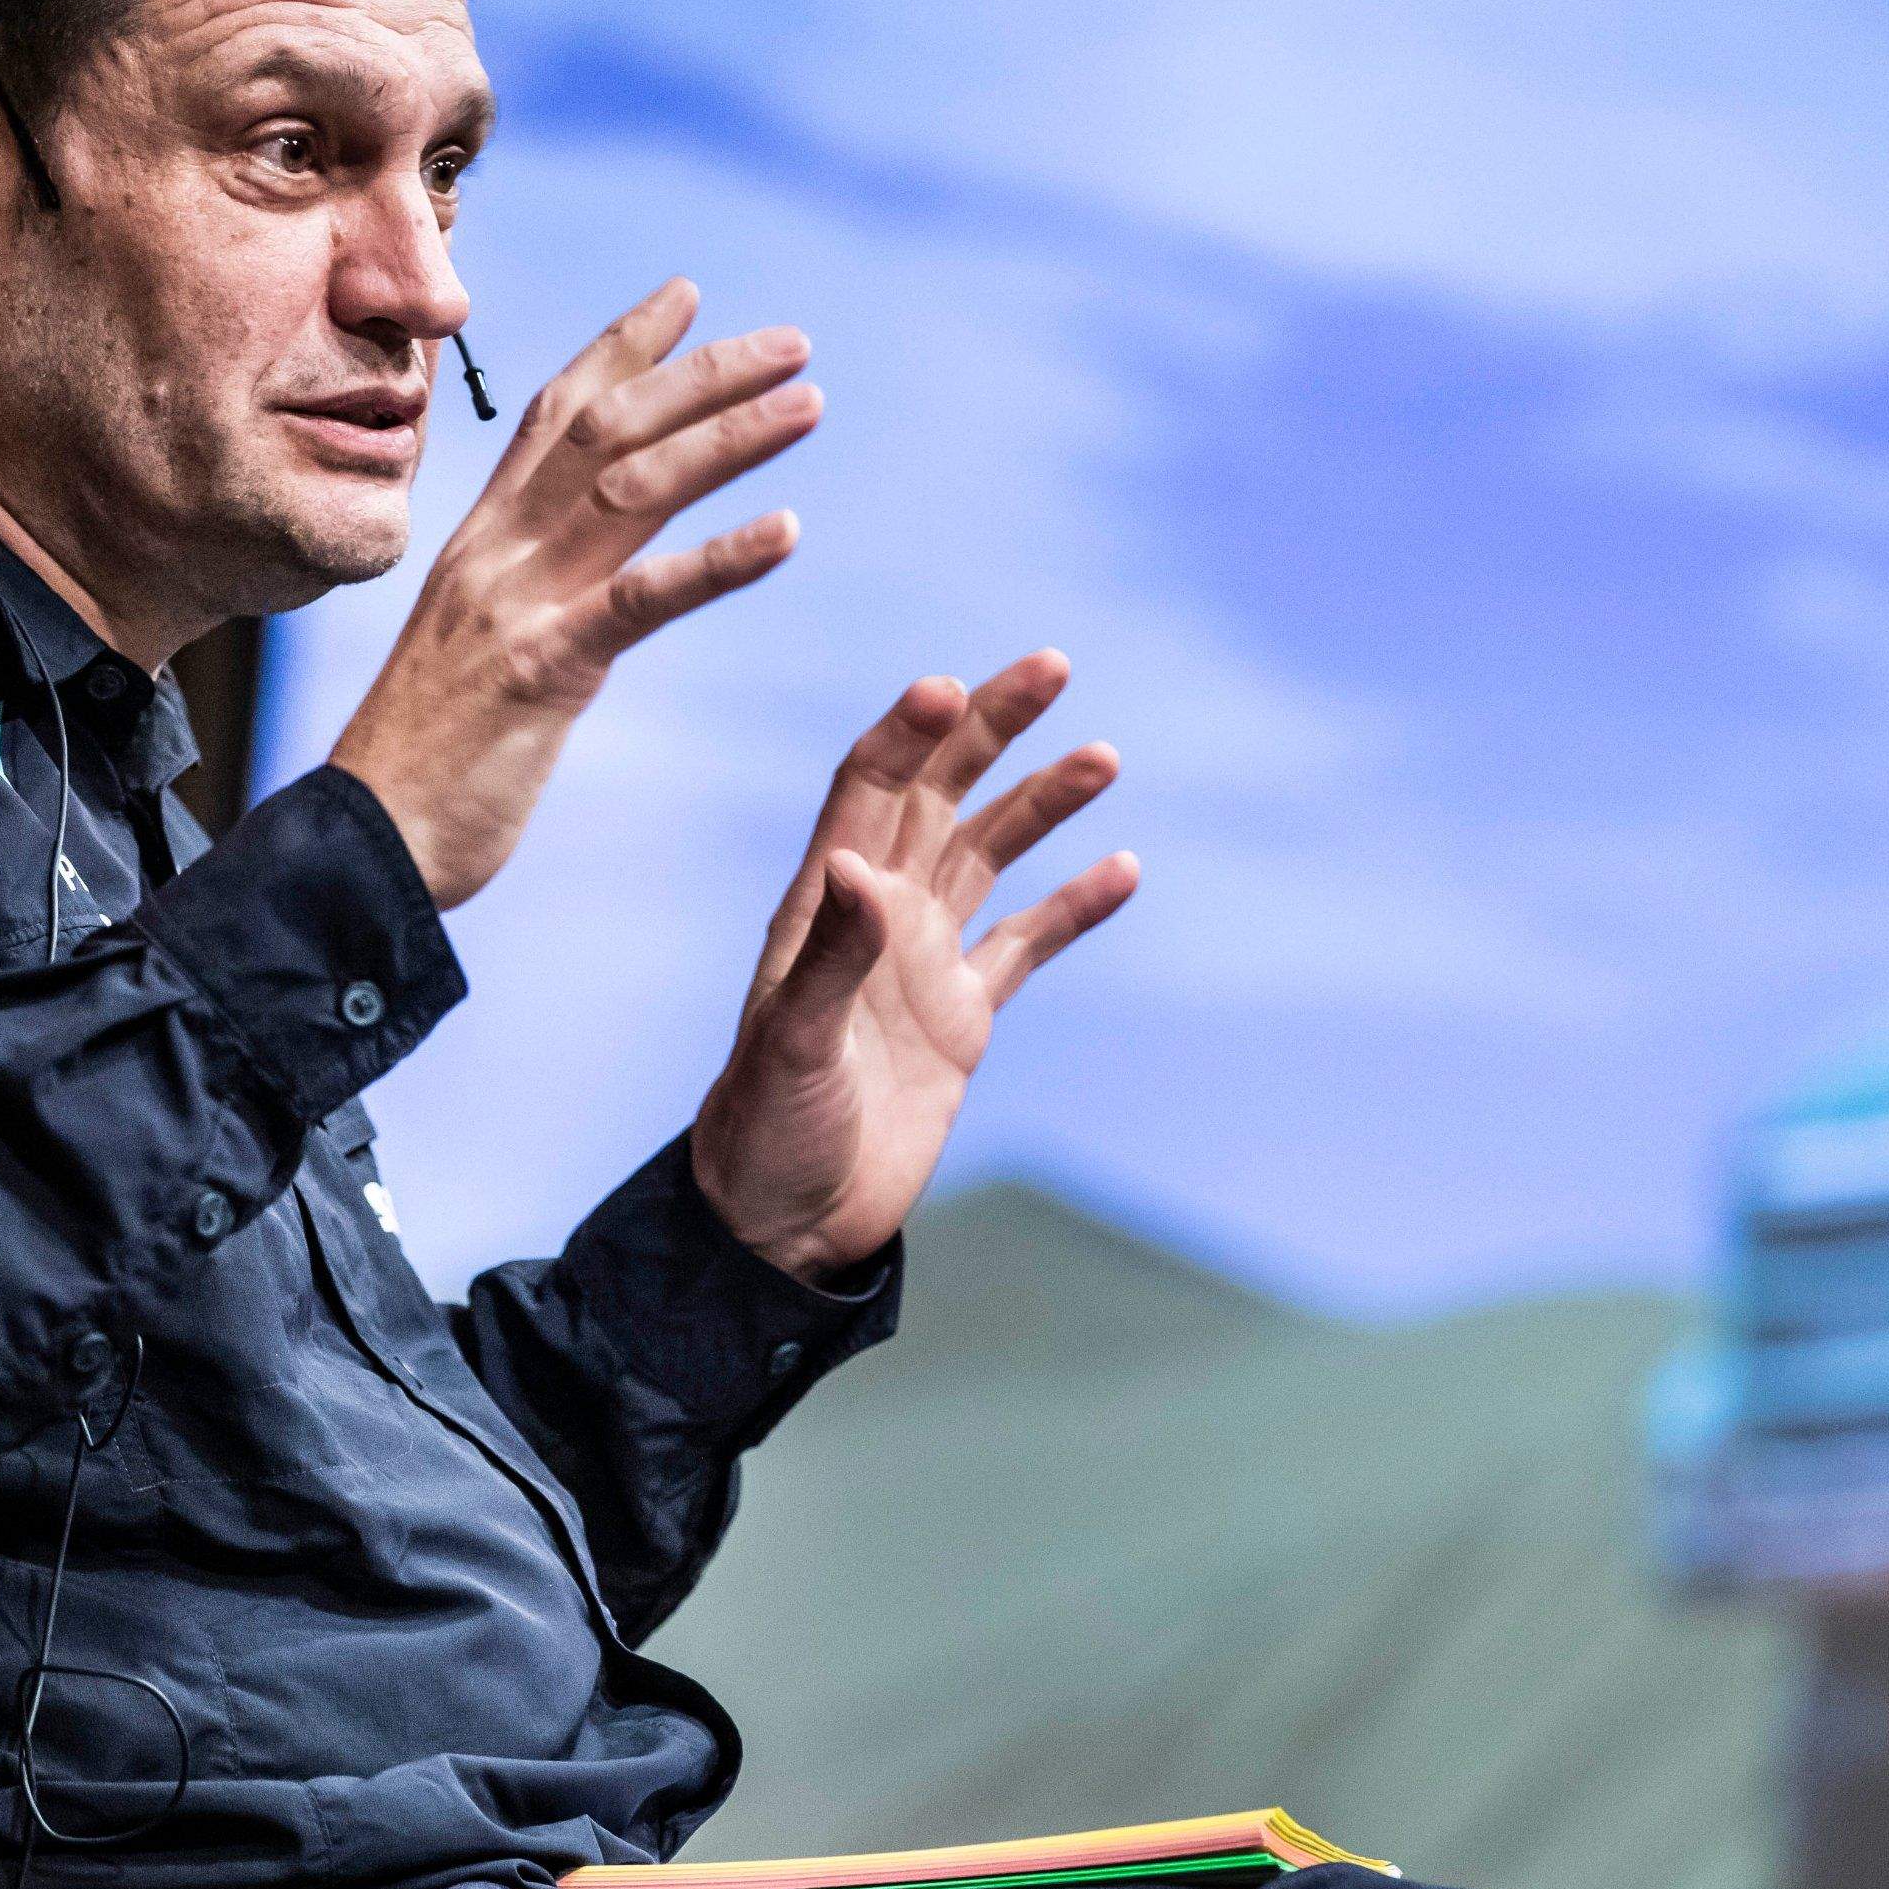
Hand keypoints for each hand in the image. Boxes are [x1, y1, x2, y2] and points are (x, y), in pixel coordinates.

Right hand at [330, 280, 817, 908]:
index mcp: (483, 542)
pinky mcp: (541, 670)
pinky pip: (642, 599)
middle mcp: (497, 552)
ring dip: (727, 438)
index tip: (689, 294)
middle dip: (702, 374)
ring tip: (809, 403)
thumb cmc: (427, 763)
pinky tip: (789, 529)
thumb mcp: (479, 653)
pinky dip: (720, 560)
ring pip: (632, 489)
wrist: (362, 846)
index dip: (623, 347)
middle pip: (608, 429)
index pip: (557, 415)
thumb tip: (575, 570)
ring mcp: (517, 604)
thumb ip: (526, 595)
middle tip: (794, 339)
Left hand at [691, 652, 1136, 1280]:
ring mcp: (922, 962)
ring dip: (1043, 802)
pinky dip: (1074, 907)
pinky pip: (1028, 944)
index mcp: (825, 906)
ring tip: (1103, 756)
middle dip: (992, 729)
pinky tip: (1122, 868)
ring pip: (991, 855)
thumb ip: (829, 954)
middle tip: (1051, 666)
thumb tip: (859, 863)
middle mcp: (876, 915)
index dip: (912, 735)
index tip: (955, 688)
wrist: (786, 1221)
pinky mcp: (963, 1017)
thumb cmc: (765, 1134)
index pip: (870, 789)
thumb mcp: (790, 1046)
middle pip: (939, 794)